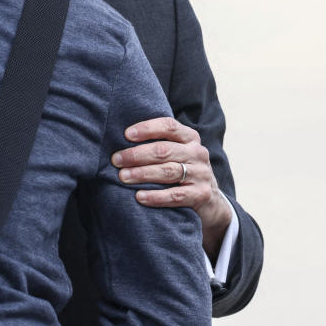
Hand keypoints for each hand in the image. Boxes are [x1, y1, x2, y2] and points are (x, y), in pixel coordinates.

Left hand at [111, 116, 232, 260]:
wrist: (209, 200)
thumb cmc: (182, 169)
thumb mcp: (175, 152)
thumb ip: (156, 143)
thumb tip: (119, 139)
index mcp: (189, 137)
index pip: (168, 126)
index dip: (147, 129)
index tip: (126, 134)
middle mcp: (197, 152)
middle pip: (164, 150)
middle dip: (137, 155)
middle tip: (116, 160)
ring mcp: (201, 174)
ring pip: (168, 172)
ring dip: (142, 174)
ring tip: (122, 177)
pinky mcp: (201, 194)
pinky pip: (176, 195)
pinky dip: (156, 196)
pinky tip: (139, 196)